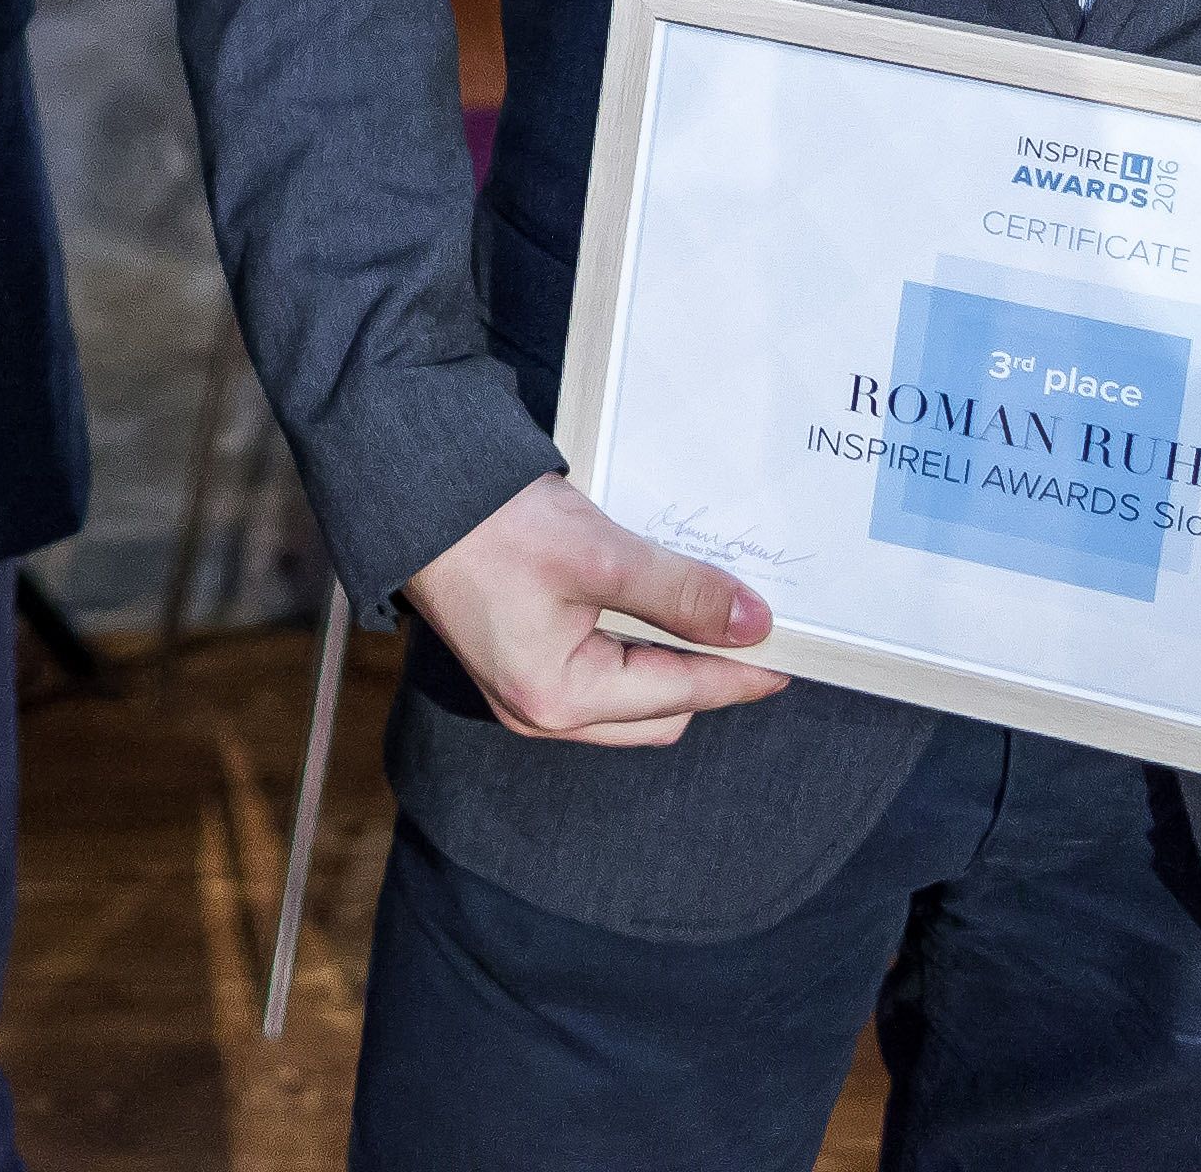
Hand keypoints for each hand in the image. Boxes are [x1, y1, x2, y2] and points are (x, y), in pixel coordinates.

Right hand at [397, 474, 790, 746]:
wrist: (408, 488)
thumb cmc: (492, 524)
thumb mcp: (602, 555)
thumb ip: (682, 593)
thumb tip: (754, 625)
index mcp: (557, 697)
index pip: (679, 694)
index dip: (740, 673)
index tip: (791, 654)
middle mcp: (538, 710)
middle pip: (657, 711)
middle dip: (707, 675)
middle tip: (752, 628)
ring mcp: (523, 689)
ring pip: (629, 696)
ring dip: (671, 661)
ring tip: (706, 614)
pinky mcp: (516, 657)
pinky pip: (598, 671)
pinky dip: (635, 646)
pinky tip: (654, 606)